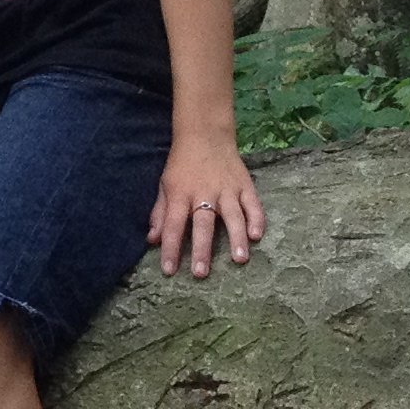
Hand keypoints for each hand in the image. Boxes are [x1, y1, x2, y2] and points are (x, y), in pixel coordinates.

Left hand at [150, 130, 265, 276]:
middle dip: (201, 249)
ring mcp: (226, 189)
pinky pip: (253, 204)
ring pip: (232, 215)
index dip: (170, 248)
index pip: (172, 225)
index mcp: (180, 194)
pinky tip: (257, 236)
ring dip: (236, 237)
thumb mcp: (165, 185)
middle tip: (201, 273)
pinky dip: (256, 219)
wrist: (205, 135)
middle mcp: (203, 193)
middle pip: (202, 224)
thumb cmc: (182, 164)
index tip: (169, 270)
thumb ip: (160, 213)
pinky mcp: (244, 185)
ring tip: (240, 259)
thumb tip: (152, 240)